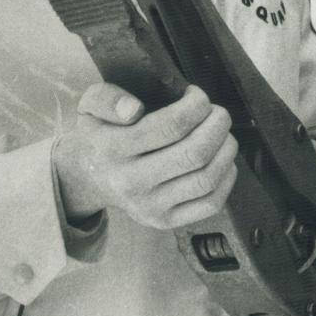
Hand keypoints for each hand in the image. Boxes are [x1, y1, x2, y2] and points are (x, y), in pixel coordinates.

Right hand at [52, 83, 236, 228]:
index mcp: (112, 149)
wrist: (89, 178)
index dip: (196, 105)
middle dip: (218, 125)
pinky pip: (210, 203)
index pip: (171, 126)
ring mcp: (149, 207)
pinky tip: (222, 158)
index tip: (196, 95)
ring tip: (222, 132)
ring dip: (226, 148)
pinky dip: (227, 177)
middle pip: (194, 153)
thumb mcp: (91, 106)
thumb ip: (107, 98)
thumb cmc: (101, 133)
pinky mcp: (164, 221)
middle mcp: (130, 182)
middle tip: (217, 113)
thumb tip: (133, 109)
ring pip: (206, 178)